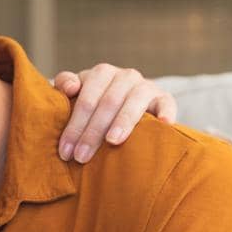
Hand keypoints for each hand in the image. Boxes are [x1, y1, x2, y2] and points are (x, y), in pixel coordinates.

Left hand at [54, 64, 178, 162]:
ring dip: (122, 121)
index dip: (75, 124)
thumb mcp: (78, 95)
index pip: (86, 97)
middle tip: (81, 157)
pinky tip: (163, 124)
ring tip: (112, 140)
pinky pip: (166, 103)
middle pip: (107, 102)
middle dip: (92, 132)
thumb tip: (70, 87)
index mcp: (101, 74)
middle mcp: (125, 76)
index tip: (65, 151)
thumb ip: (65, 85)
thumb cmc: (96, 106)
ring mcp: (146, 86)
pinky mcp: (164, 98)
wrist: (128, 108)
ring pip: (133, 101)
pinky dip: (165, 112)